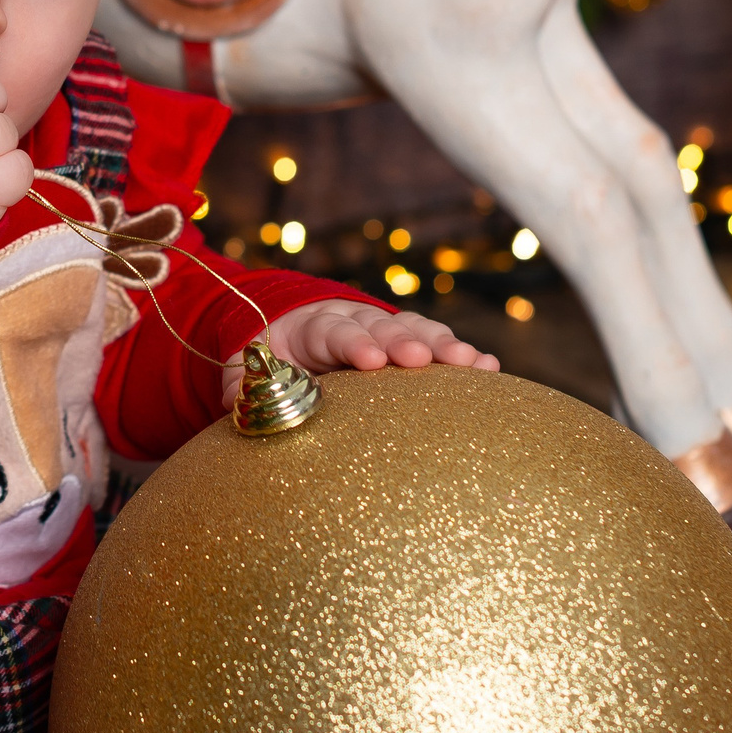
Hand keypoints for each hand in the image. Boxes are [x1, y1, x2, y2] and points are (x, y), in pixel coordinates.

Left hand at [219, 300, 497, 404]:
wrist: (286, 338)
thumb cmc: (264, 364)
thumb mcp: (242, 373)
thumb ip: (242, 390)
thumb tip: (242, 411)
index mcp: (311, 326)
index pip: (333, 330)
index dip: (351, 343)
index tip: (369, 359)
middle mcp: (353, 320)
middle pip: (382, 326)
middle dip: (402, 341)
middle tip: (423, 360)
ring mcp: (385, 330)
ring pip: (417, 331)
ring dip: (444, 347)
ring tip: (472, 365)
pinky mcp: (407, 347)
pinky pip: (437, 347)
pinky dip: (462, 357)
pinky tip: (489, 371)